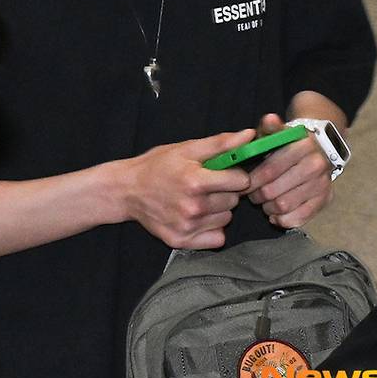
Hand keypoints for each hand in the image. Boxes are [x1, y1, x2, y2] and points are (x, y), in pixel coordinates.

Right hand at [122, 130, 255, 249]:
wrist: (127, 190)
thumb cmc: (158, 165)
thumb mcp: (187, 148)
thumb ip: (221, 143)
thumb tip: (249, 135)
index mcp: (195, 181)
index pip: (240, 182)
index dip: (236, 175)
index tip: (225, 172)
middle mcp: (193, 207)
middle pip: (234, 201)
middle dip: (225, 191)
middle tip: (207, 185)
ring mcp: (187, 227)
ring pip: (226, 219)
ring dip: (219, 210)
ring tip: (200, 199)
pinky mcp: (182, 242)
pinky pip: (217, 238)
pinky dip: (212, 228)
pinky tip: (198, 217)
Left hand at [245, 113, 332, 228]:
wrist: (318, 148)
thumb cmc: (288, 142)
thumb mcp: (277, 130)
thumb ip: (270, 127)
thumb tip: (270, 119)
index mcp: (303, 145)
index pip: (270, 169)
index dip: (252, 180)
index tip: (243, 183)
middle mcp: (316, 164)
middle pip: (274, 190)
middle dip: (257, 195)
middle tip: (251, 195)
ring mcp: (322, 183)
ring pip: (284, 206)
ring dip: (268, 208)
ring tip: (263, 202)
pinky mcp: (325, 198)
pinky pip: (300, 217)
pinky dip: (284, 220)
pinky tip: (275, 214)